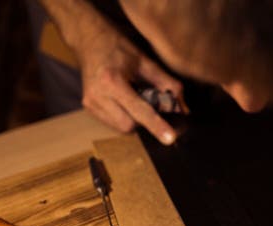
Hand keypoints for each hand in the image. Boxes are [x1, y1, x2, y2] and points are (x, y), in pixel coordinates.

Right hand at [73, 8, 185, 143]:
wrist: (90, 40)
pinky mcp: (88, 107)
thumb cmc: (119, 48)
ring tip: (133, 98)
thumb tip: (183, 109)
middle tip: (148, 103)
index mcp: (112, 80)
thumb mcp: (146, 61)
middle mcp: (98, 94)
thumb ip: (167, 84)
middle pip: (130, 125)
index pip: (139, 110)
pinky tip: (123, 101)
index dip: (156, 125)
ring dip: (134, 119)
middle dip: (144, 120)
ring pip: (121, 128)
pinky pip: (113, 123)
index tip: (170, 138)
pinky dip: (124, 117)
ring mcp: (90, 103)